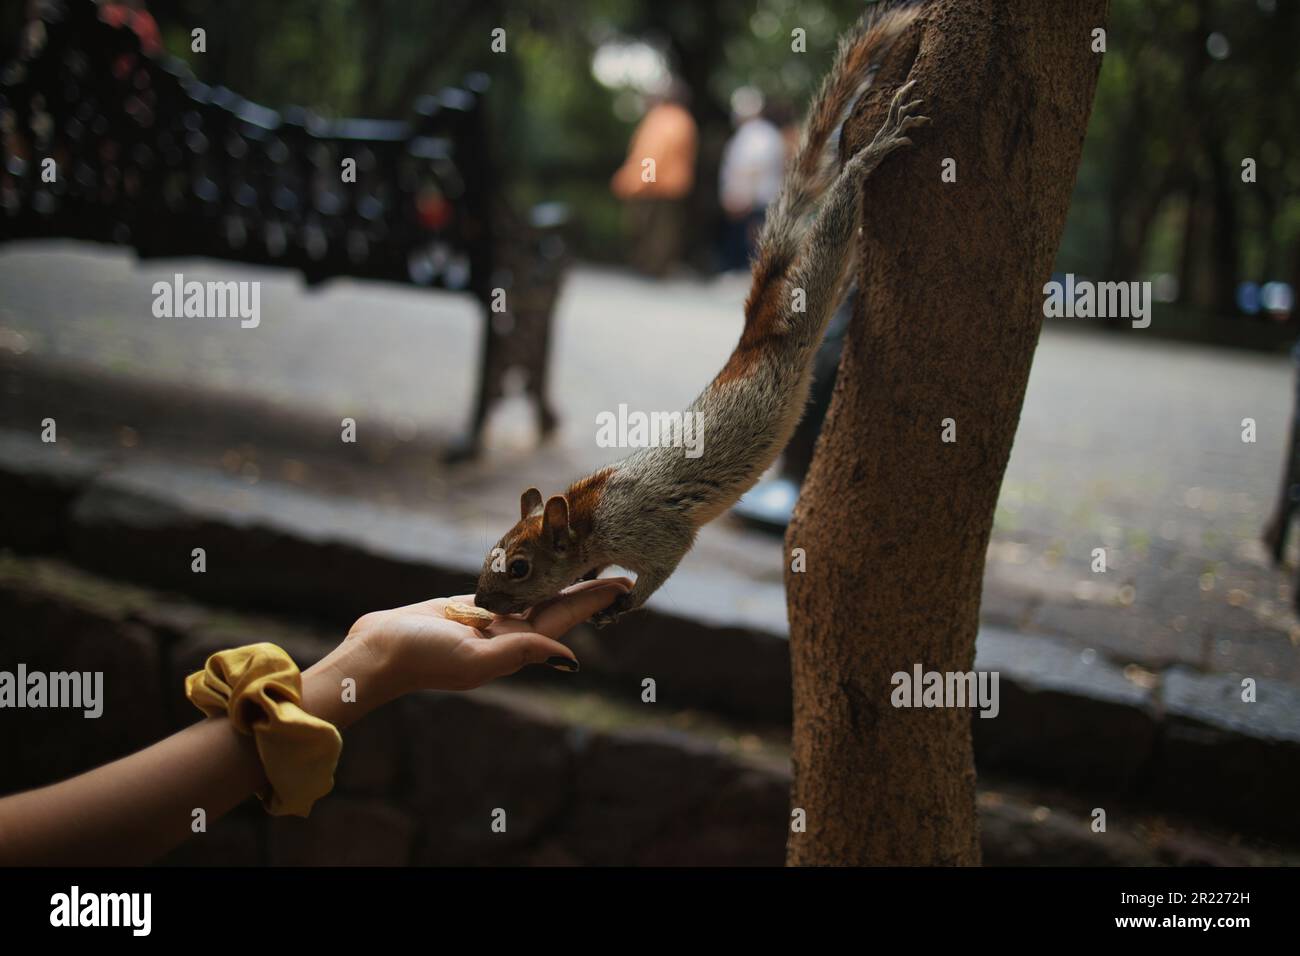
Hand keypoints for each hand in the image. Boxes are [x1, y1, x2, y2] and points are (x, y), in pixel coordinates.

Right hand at [345, 577, 631, 693]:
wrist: (379, 651)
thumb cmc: (423, 658)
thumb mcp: (474, 659)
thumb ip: (521, 653)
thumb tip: (570, 659)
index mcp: (516, 648)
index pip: (566, 619)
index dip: (596, 601)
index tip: (626, 584)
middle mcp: (509, 634)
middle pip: (558, 604)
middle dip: (587, 586)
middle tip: (617, 563)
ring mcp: (490, 620)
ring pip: (535, 593)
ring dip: (561, 577)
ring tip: (586, 558)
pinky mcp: (469, 606)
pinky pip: (508, 586)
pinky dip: (527, 572)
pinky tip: (539, 562)